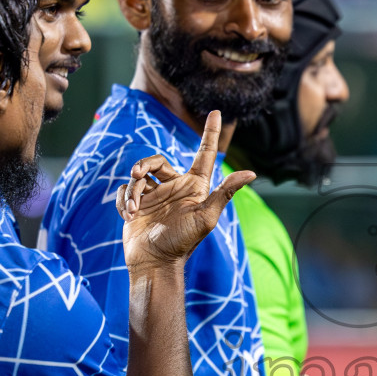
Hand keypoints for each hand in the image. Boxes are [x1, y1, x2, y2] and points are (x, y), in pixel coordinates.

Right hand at [121, 110, 254, 269]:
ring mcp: (155, 196)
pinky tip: (130, 215)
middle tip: (137, 176)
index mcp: (194, 186)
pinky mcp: (137, 204)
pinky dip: (125, 200)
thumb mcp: (206, 217)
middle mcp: (175, 187)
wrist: (154, 263)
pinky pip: (126, 190)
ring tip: (135, 209)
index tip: (216, 112)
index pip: (205, 153)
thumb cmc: (182, 243)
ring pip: (139, 175)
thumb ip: (224, 193)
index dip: (211, 132)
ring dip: (133, 189)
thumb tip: (251, 172)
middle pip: (158, 161)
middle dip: (145, 165)